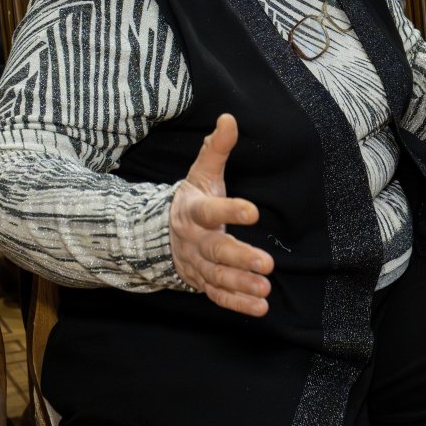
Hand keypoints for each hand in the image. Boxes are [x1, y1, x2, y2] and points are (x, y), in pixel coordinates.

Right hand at [169, 115, 272, 316]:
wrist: (158, 234)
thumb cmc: (191, 200)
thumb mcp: (201, 173)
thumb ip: (216, 149)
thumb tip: (228, 118)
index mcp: (193, 212)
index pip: (210, 211)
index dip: (230, 211)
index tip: (254, 212)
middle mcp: (194, 241)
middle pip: (216, 251)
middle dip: (240, 258)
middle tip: (267, 264)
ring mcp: (196, 265)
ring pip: (217, 277)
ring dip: (241, 284)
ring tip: (266, 288)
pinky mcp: (202, 282)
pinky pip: (218, 296)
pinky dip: (237, 303)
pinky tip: (260, 307)